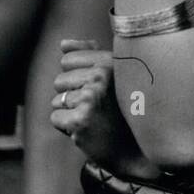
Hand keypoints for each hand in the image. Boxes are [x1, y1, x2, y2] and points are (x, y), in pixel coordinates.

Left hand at [50, 39, 129, 166]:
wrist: (137, 150)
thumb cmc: (123, 112)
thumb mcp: (114, 77)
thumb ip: (89, 55)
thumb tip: (64, 43)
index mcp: (109, 61)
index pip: (68, 59)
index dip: (76, 77)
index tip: (98, 90)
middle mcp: (101, 75)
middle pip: (59, 81)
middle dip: (72, 96)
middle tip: (98, 108)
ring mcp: (91, 96)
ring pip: (57, 100)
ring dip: (71, 113)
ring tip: (95, 118)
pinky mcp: (80, 118)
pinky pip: (55, 118)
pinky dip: (67, 127)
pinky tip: (88, 129)